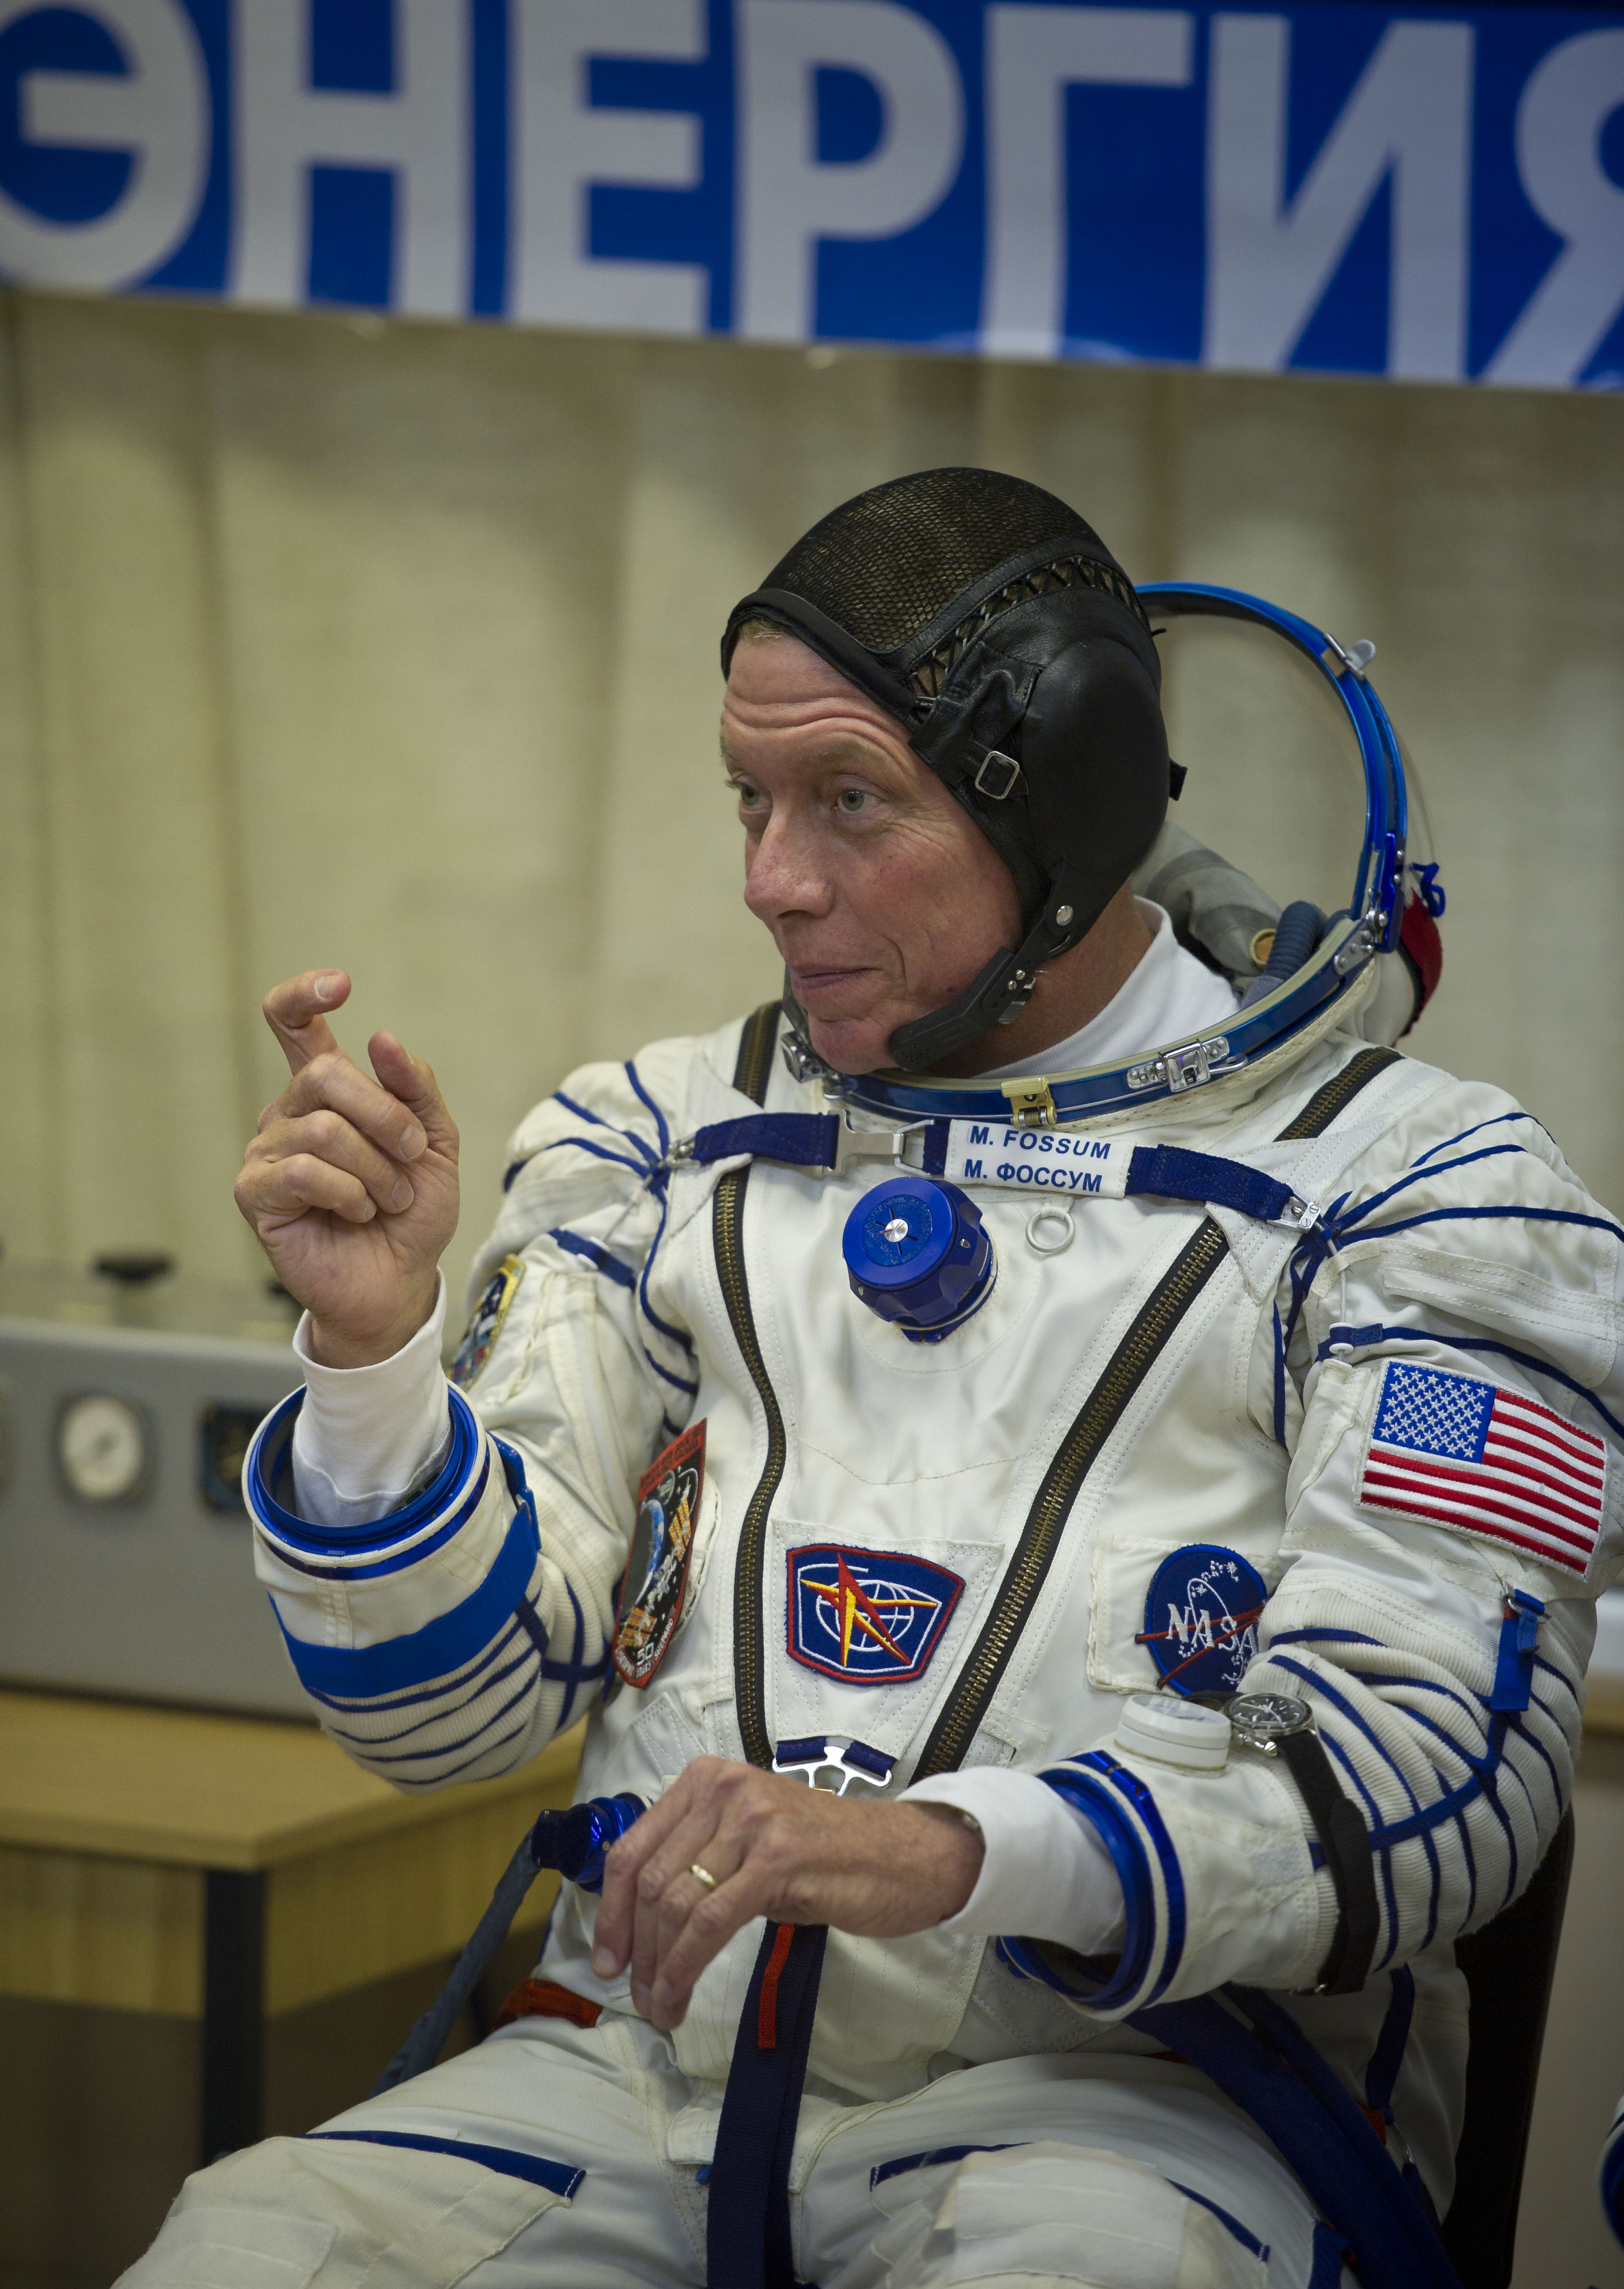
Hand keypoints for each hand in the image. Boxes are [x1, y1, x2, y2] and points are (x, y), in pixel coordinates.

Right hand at [234, 970, 459, 1364]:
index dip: (304, 994)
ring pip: (323, 1128)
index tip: (339, 985)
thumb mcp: (435, 1144)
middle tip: (413, 1158)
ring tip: (389, 1199)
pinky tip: (358, 1213)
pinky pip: (304, 1170)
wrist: (400, 1281)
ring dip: (377, 1169)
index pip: (292, 1024)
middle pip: (327, 1073)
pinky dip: (349, 1193)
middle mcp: (289, 1112)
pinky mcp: (255, 1192)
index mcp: (326, 1092)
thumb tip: (381, 1038)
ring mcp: (266, 1150)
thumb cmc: (411, 1213)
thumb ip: (415, 1088)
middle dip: (387, 1116)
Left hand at [590, 1758, 982, 2031]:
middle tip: (638, 1995)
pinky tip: (680, 1996)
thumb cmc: (826, 1853)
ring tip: (661, 2005)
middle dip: (636, 1948)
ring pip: (678, 1904)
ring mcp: (752, 1822)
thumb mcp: (750, 1840)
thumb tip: (640, 1917)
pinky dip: (685, 1966)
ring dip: (660, 1967)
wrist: (904, 1854)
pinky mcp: (777, 1860)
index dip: (611, 1911)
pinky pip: (711, 1921)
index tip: (607, 1958)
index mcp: (707, 1779)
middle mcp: (723, 1789)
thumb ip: (700, 1857)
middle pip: (653, 1880)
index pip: (634, 1846)